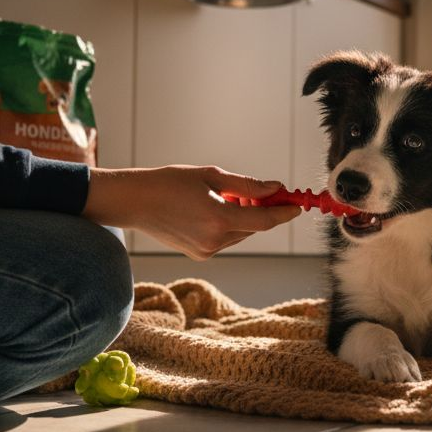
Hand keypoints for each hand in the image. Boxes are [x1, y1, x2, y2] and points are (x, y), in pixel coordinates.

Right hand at [82, 166, 301, 259]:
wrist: (134, 202)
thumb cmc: (169, 183)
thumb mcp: (211, 176)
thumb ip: (247, 186)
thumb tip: (276, 188)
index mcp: (219, 219)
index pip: (264, 221)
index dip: (284, 213)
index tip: (297, 205)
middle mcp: (215, 240)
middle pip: (254, 227)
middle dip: (262, 210)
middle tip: (262, 192)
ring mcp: (206, 251)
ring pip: (240, 233)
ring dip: (243, 217)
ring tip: (224, 197)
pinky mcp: (199, 255)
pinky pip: (225, 239)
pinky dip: (227, 225)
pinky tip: (211, 209)